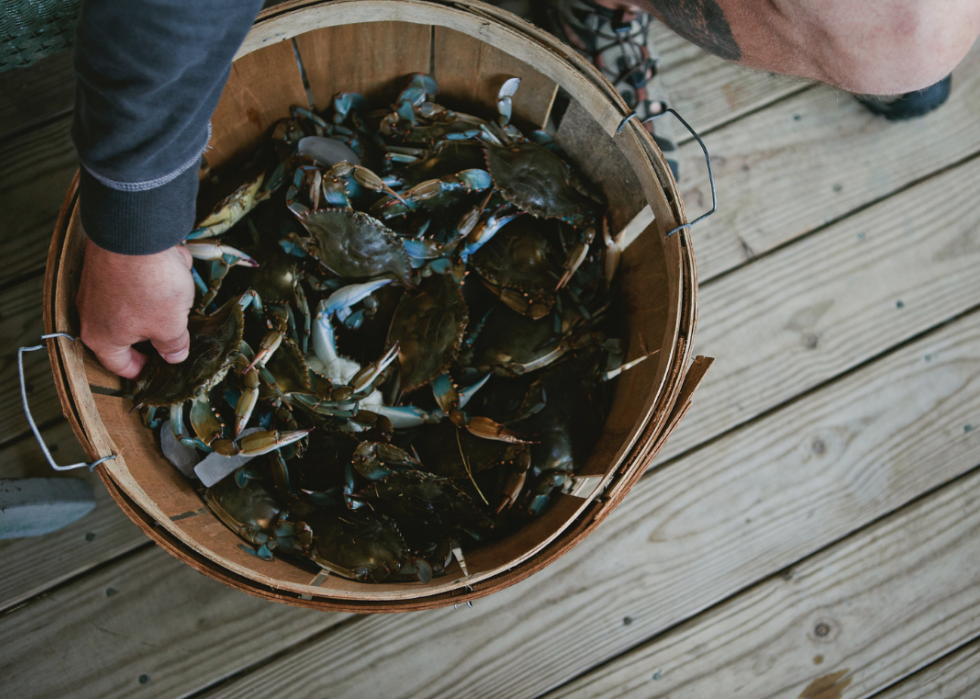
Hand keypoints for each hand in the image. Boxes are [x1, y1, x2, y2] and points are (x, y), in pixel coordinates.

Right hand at [77, 239, 195, 378]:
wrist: (134, 232)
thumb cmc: (149, 285)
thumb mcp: (171, 325)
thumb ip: (173, 345)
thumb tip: (174, 356)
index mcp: (102, 338)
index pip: (119, 365)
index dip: (142, 371)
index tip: (157, 369)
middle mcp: (91, 313)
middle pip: (127, 332)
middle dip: (157, 327)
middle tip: (178, 328)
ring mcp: (96, 286)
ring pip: (136, 301)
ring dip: (161, 296)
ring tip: (180, 288)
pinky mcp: (106, 263)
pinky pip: (137, 276)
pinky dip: (156, 273)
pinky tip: (173, 264)